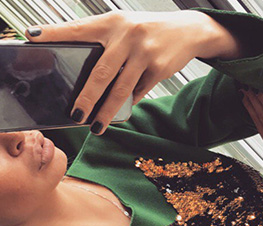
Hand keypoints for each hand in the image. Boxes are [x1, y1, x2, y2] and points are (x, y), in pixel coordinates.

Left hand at [25, 10, 207, 134]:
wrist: (187, 31)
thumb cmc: (148, 30)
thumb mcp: (124, 26)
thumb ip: (106, 43)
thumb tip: (88, 76)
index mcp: (112, 22)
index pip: (79, 28)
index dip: (55, 33)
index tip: (33, 38)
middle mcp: (127, 35)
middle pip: (101, 71)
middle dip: (86, 97)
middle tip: (76, 114)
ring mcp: (144, 53)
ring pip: (121, 89)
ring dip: (107, 111)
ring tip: (96, 126)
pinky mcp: (159, 68)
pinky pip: (139, 91)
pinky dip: (129, 102)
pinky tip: (121, 109)